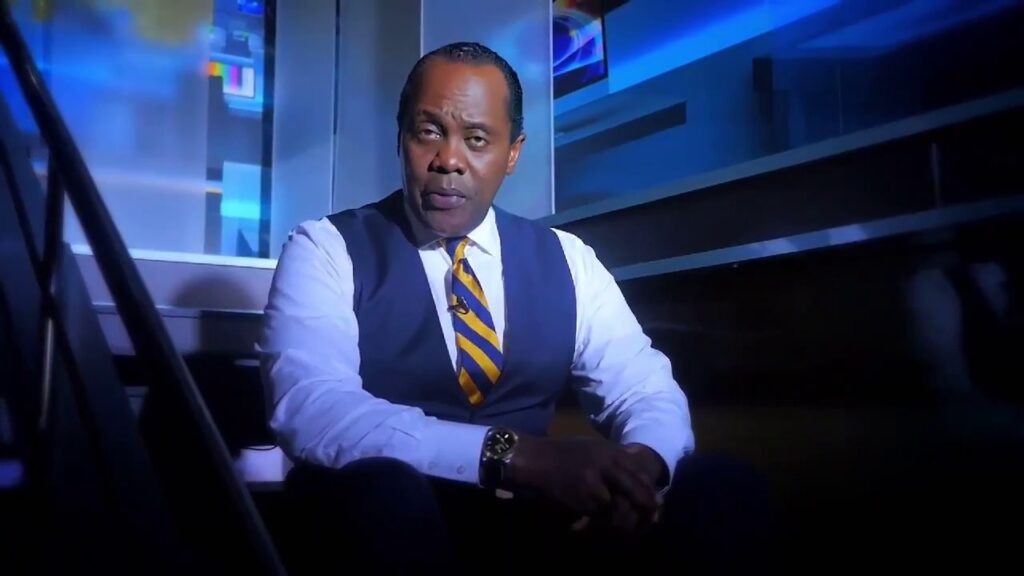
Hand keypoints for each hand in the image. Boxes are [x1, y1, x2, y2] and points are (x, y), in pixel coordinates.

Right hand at [507, 437, 660, 522]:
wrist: (537, 459)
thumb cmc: (566, 452)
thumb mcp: (595, 446)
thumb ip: (616, 456)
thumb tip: (639, 466)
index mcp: (610, 451)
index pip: (639, 473)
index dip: (650, 490)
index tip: (658, 502)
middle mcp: (605, 465)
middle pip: (634, 491)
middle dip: (645, 506)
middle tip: (652, 517)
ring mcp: (593, 483)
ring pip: (617, 505)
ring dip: (622, 515)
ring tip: (626, 521)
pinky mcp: (581, 498)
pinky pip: (598, 512)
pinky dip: (601, 516)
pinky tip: (599, 516)